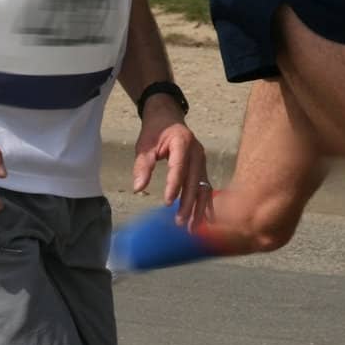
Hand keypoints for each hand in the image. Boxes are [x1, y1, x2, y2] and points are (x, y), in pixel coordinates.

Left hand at [132, 95, 211, 226]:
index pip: (179, 167)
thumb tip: (138, 188)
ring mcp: (202, 161)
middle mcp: (197, 152)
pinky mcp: (203, 169)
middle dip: (188, 203)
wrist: (168, 117)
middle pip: (195, 181)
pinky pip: (206, 188)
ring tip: (192, 228)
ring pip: (203, 187)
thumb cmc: (155, 131)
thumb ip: (142, 166)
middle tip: (180, 222)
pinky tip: (204, 221)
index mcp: (182, 142)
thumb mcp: (144, 145)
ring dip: (199, 209)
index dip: (174, 186)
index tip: (168, 203)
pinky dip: (205, 205)